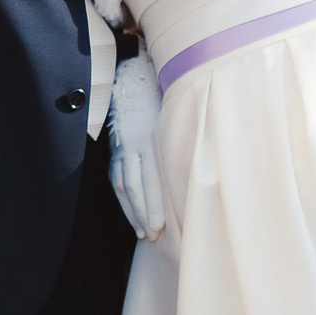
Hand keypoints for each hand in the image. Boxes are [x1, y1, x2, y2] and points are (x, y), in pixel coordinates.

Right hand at [107, 53, 165, 239]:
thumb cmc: (161, 100)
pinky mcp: (115, 150)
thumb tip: (201, 169)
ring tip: (142, 232)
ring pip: (123, 185)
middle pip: (135, 186)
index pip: (150, 179)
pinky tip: (131, 214)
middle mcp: (132, 144)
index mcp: (149, 137)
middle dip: (143, 213)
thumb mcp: (176, 116)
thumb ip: (183, 140)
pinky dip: (123, 199)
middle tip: (152, 236)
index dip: (154, 204)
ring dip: (131, 211)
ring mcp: (121, 148)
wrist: (133, 78)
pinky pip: (116, 179)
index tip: (161, 226)